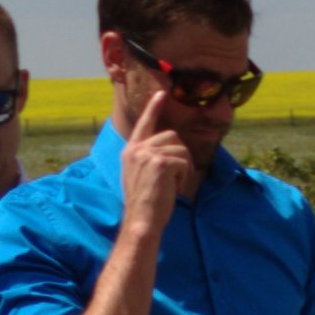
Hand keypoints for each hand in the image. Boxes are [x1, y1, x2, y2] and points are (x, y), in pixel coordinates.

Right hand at [120, 89, 198, 234]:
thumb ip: (148, 159)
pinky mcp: (159, 162)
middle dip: (181, 156)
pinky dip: (184, 177)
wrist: (141, 220)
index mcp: (131, 151)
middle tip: (176, 178)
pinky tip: (174, 189)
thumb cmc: (145, 204)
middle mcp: (136, 149)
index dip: (154, 108)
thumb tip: (169, 150)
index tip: (162, 94)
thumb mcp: (140, 175)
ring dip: (183, 168)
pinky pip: (183, 162)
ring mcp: (146, 154)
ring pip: (180, 149)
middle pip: (172, 136)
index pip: (144, 124)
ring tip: (173, 185)